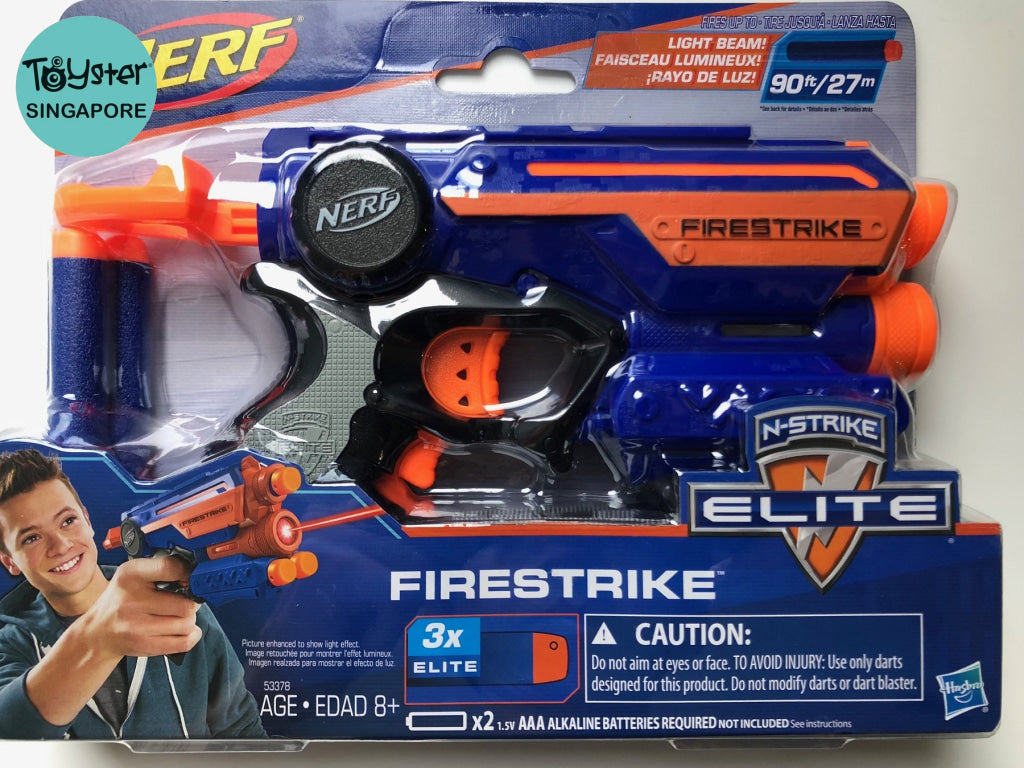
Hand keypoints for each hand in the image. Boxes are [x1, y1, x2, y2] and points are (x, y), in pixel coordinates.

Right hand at [79, 557, 201, 659]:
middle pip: (186, 604)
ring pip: (187, 624)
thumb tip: (193, 574)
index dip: (189, 574)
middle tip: (184, 601)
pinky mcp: (143, 645)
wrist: (97, 632)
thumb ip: (162, 568)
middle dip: (191, 602)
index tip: (191, 579)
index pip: (172, 568)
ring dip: (189, 620)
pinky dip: (190, 636)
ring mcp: (137, 626)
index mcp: (130, 575)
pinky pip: (183, 642)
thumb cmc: (121, 600)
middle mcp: (132, 601)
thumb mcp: (133, 574)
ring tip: (177, 616)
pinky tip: (182, 630)